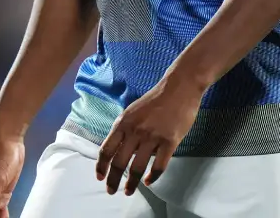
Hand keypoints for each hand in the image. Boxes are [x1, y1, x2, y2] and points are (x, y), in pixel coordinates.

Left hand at [95, 75, 203, 195]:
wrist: (179, 88)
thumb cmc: (155, 100)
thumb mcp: (132, 111)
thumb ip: (125, 130)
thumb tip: (119, 150)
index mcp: (123, 122)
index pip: (106, 149)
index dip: (101, 166)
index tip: (99, 177)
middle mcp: (135, 131)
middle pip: (119, 162)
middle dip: (113, 180)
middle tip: (111, 190)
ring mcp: (152, 137)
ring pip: (137, 167)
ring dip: (131, 183)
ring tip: (129, 191)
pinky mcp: (169, 141)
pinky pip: (158, 166)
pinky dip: (152, 177)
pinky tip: (148, 181)